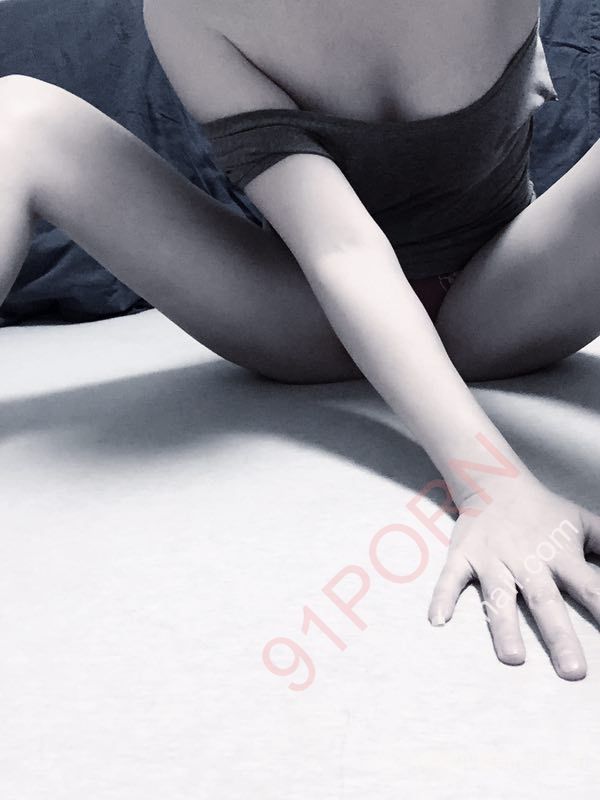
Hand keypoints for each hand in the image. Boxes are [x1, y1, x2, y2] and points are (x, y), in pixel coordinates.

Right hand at [428, 474, 599, 679]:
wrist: (495, 480)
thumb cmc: (544, 510)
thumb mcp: (582, 522)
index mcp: (559, 554)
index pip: (589, 586)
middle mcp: (527, 560)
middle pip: (545, 601)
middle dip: (559, 636)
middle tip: (573, 671)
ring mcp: (492, 559)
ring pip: (499, 596)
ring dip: (505, 627)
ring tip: (514, 657)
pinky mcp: (463, 555)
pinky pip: (451, 579)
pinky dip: (443, 598)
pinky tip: (438, 620)